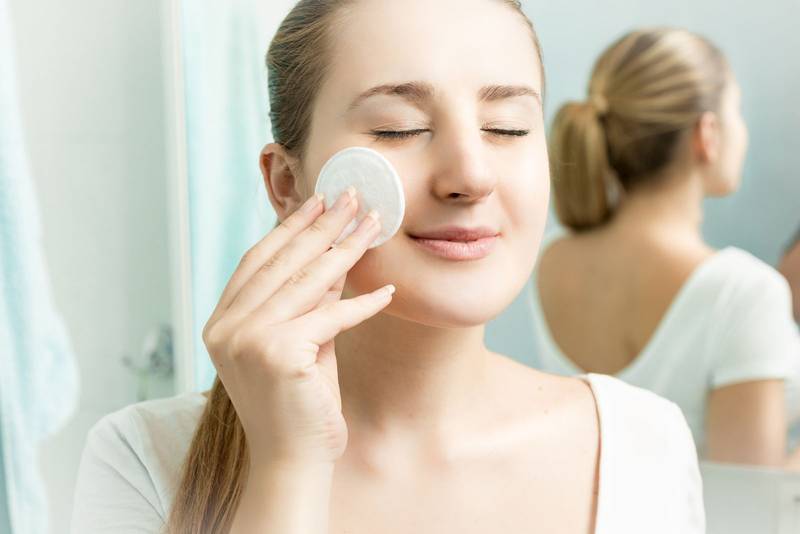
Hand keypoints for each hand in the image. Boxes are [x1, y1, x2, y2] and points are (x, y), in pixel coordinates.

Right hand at [202, 187, 393, 465]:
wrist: (292, 461)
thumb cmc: (297, 403)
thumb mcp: (297, 342)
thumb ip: (305, 302)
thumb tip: (332, 256)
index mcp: (220, 322)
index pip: (257, 261)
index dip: (289, 227)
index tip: (317, 201)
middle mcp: (226, 328)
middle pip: (283, 263)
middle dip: (322, 226)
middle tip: (352, 196)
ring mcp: (247, 340)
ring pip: (307, 281)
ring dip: (346, 249)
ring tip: (372, 224)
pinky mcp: (279, 354)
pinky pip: (331, 317)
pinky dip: (362, 304)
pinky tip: (387, 290)